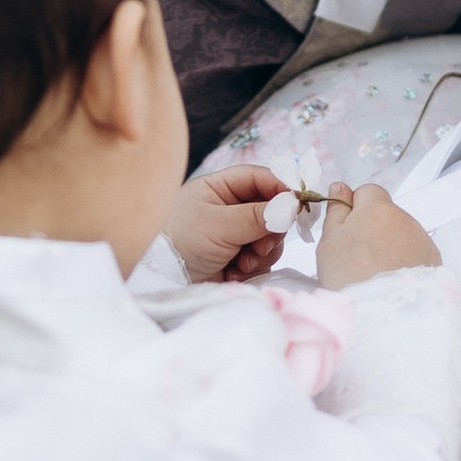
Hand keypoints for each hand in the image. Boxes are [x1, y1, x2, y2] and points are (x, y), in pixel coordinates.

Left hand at [161, 159, 291, 285]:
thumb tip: (291, 206)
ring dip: (261, 252)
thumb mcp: (219, 224)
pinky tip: (234, 273)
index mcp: (217, 188)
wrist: (161, 282)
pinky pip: (261, 258)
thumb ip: (257, 215)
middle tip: (262, 244)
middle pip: (270, 209)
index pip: (258, 178)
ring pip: (269, 237)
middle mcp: (227, 208)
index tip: (299, 201)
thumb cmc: (181, 243)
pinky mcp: (236, 259)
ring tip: (242, 263)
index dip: (280, 187)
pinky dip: (253, 267)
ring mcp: (233, 234)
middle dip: (271, 229)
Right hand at [316, 182, 443, 289]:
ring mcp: (421, 240)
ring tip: (373, 275)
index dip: (355, 209)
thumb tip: (340, 188)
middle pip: (385, 216)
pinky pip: (414, 255)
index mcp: (378, 208)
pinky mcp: (433, 261)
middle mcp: (404, 219)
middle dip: (372, 231)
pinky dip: (403, 264)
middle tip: (355, 258)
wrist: (388, 311)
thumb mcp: (330, 240)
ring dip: (388, 248)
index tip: (346, 230)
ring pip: (400, 236)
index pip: (367, 192)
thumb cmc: (352, 274)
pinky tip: (390, 282)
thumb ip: (336, 210)